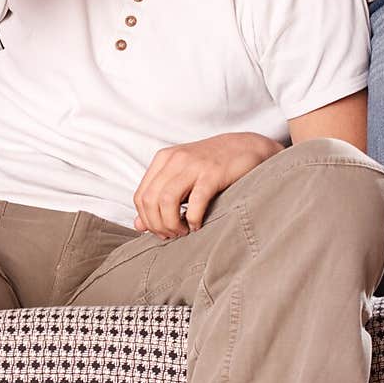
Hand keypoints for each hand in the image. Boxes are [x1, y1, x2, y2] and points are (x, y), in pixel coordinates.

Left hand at [133, 133, 281, 237]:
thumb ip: (158, 199)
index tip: (162, 231)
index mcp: (163, 159)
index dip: (147, 220)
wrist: (245, 147)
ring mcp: (193, 165)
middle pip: (150, 200)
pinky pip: (195, 201)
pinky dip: (193, 219)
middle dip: (158, 225)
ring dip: (172, 224)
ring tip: (184, 231)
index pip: (140, 196)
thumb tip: (138, 225)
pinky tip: (198, 225)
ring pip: (166, 201)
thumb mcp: (180, 178)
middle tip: (173, 235)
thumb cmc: (211, 166)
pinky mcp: (212, 173)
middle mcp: (174, 160)